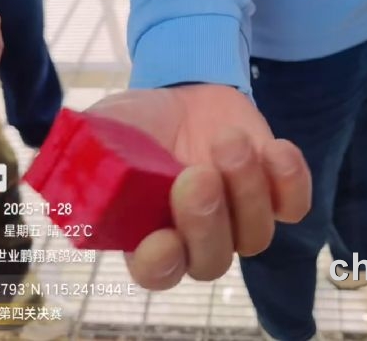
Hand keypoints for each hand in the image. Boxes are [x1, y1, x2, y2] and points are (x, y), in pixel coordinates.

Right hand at [86, 84, 311, 289]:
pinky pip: (294, 207)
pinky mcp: (273, 193)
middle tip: (197, 175)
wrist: (185, 96)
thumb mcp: (106, 128)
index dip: (160, 264)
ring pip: (256, 236)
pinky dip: (291, 182)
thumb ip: (88, 153)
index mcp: (147, 233)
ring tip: (228, 140)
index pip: (156, 271)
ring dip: (247, 190)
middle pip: (211, 261)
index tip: (160, 238)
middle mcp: (195, 237)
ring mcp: (237, 218)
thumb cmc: (141, 122)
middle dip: (206, 222)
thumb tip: (71, 168)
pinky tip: (275, 148)